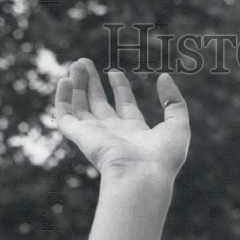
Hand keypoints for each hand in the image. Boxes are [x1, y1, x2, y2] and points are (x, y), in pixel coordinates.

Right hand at [54, 58, 189, 178]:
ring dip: (77, 86)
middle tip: (84, 63)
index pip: (124, 106)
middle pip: (99, 104)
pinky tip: (64, 81)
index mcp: (135, 132)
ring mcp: (96, 135)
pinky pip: (65, 116)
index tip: (114, 72)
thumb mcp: (178, 124)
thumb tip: (163, 77)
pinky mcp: (81, 137)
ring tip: (76, 64)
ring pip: (81, 107)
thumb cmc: (162, 157)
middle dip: (92, 83)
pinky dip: (62, 99)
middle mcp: (114, 134)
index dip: (119, 88)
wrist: (142, 177)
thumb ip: (173, 100)